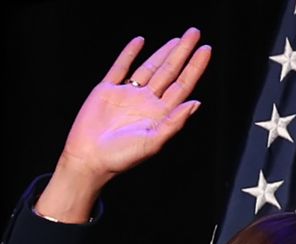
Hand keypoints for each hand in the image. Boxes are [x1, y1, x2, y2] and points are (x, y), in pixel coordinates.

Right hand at [35, 29, 211, 222]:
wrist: (89, 158)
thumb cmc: (121, 157)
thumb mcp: (152, 142)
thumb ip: (174, 122)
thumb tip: (196, 103)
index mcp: (160, 114)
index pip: (182, 86)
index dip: (195, 68)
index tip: (206, 49)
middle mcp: (146, 102)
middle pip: (169, 72)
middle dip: (182, 53)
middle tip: (195, 33)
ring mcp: (127, 95)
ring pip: (149, 68)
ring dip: (163, 52)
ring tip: (178, 39)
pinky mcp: (107, 91)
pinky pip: (120, 68)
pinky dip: (129, 54)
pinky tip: (139, 42)